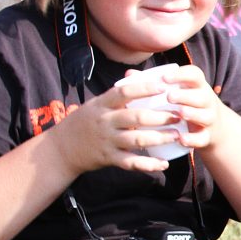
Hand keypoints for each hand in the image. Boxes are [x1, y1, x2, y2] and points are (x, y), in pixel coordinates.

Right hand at [51, 73, 185, 175]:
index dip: (144, 89)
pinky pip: (131, 162)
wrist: (61, 148)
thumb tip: (137, 74)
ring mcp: (107, 140)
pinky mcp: (109, 158)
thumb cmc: (86, 122)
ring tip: (178, 136)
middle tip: (179, 115)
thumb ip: (116, 94)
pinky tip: (164, 164)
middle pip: (136, 117)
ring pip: (137, 140)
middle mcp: (104, 121)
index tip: (164, 87)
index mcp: (102, 104)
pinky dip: (148, 164)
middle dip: (160, 117)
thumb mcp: (96, 104)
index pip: (124, 92)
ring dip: (160, 138)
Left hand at [158, 64, 227, 151]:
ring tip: (179, 113)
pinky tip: (181, 139)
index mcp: (197, 86)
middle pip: (202, 95)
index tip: (165, 78)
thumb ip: (154, 83)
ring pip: (205, 115)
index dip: (181, 75)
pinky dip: (193, 139)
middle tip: (169, 96)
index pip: (194, 75)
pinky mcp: (207, 136)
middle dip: (186, 96)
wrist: (211, 127)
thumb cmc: (185, 103)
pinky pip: (203, 138)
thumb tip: (130, 74)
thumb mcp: (177, 91)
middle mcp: (206, 100)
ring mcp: (208, 118)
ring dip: (193, 114)